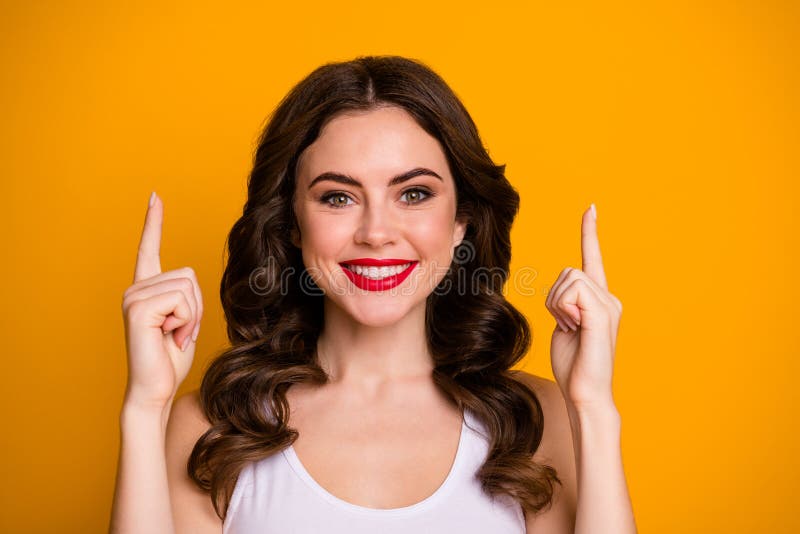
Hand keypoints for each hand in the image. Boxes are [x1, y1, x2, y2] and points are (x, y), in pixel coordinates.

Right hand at [120, 192, 203, 409]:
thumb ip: (185, 298)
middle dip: (196, 307)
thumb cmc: (170, 359)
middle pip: (189, 275)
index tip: (154, 196)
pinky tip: (168, 339)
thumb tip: (187, 283)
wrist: (156, 389)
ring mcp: (133, 298)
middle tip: (179, 332)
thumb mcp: (185, 321)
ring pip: (188, 288)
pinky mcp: (138, 310)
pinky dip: (186, 323)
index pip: (149, 249)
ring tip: (173, 336)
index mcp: (146, 290)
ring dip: (192, 317)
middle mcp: (135, 289)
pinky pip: (182, 301)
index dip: (153, 222)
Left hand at [545, 204, 622, 408]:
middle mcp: (609, 298)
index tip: (591, 208)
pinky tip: (574, 329)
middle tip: (565, 325)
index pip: (593, 259)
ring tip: (571, 329)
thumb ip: (564, 305)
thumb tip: (561, 294)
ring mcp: (609, 305)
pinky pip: (572, 292)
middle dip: (553, 298)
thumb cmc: (573, 366)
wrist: (585, 394)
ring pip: (567, 279)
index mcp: (600, 300)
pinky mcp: (602, 314)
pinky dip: (563, 310)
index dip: (590, 233)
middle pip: (567, 272)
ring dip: (557, 305)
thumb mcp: (564, 327)